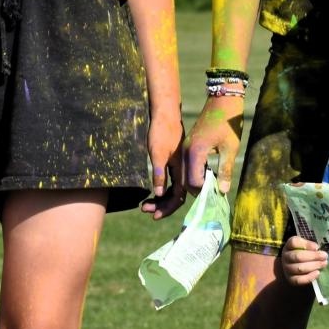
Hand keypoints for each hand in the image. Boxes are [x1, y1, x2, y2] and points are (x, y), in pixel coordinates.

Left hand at [139, 104, 185, 219]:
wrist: (165, 113)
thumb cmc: (161, 131)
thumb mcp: (157, 153)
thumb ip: (159, 173)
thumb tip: (159, 194)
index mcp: (182, 170)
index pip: (178, 197)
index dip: (166, 208)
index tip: (153, 215)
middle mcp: (184, 170)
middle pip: (176, 196)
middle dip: (161, 205)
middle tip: (144, 208)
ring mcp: (181, 166)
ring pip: (173, 189)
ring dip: (160, 198)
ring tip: (144, 203)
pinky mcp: (176, 162)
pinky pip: (172, 181)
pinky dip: (162, 188)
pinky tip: (153, 191)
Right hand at [185, 93, 243, 193]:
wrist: (223, 100)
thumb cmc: (229, 123)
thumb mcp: (231, 148)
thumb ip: (225, 170)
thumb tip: (222, 191)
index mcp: (195, 152)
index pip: (193, 181)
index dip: (204, 191)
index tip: (217, 195)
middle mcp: (186, 151)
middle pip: (186, 180)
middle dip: (198, 190)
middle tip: (214, 194)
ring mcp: (186, 147)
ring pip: (185, 173)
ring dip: (197, 182)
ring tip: (213, 186)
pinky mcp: (189, 144)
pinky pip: (188, 164)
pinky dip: (196, 173)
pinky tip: (210, 174)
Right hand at [281, 235, 326, 286]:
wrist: (292, 265)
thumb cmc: (301, 253)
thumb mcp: (304, 245)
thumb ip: (309, 245)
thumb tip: (316, 248)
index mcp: (289, 246)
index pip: (294, 242)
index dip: (306, 244)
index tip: (317, 247)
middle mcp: (286, 257)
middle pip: (298, 256)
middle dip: (313, 256)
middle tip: (324, 256)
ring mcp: (287, 269)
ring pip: (299, 268)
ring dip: (314, 266)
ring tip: (323, 264)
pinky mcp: (291, 279)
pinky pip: (299, 280)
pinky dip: (309, 277)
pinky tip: (317, 272)